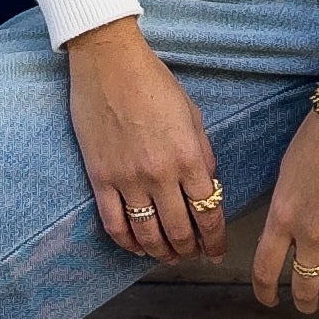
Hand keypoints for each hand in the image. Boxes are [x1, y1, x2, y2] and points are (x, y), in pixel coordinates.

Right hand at [65, 19, 228, 260]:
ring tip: (167, 257)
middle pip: (179, 230)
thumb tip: (208, 188)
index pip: (208, 214)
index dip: (215, 240)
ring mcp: (127, 179)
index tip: (218, 252)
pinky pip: (113, 223)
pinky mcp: (100, 177)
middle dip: (190, 250)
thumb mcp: (192, 114)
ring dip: (160, 252)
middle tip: (193, 256)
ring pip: (147, 234)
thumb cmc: (154, 82)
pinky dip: (126, 242)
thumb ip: (203, 154)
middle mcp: (160, 175)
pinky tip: (136, 248)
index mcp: (188, 157)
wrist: (109, 61)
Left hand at [252, 84, 318, 313]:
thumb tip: (288, 233)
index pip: (265, 270)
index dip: (266, 292)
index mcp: (282, 218)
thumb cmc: (317, 139)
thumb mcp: (286, 176)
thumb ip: (285, 210)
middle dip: (305, 301)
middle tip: (309, 301)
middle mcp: (310, 235)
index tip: (270, 299)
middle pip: (305, 287)